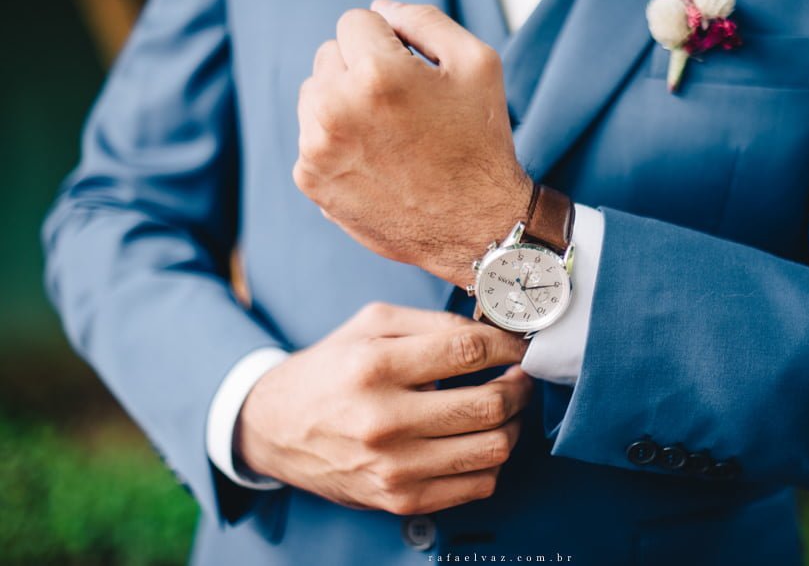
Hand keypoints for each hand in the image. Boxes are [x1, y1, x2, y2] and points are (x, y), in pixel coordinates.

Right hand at [235, 303, 532, 514]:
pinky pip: (478, 486)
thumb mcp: (369, 323)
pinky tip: (479, 440)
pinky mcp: (401, 501)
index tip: (518, 347)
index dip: (507, 346)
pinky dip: (491, 460)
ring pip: (493, 449)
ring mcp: (394, 468)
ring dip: (513, 424)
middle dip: (519, 386)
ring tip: (504, 408)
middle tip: (520, 376)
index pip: (468, 352)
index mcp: (375, 366)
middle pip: (489, 405)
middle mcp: (384, 421)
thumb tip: (492, 333)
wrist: (274, 430)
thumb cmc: (329, 370)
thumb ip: (432, 321)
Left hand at [294, 0, 532, 286]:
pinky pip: (311, 135)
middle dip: (360, 69)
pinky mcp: (310, 180)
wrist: (477, 228)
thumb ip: (424, 19)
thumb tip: (379, 7)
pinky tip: (374, 161)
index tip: (412, 73)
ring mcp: (317, 147)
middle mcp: (336, 108)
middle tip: (402, 107)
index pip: (355, 20)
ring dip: (342, 103)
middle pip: (328, 53)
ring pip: (313, 94)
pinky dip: (336, 142)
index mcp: (376, 73)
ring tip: (386, 134)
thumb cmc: (481, 143)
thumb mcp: (477, 63)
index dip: (388, 42)